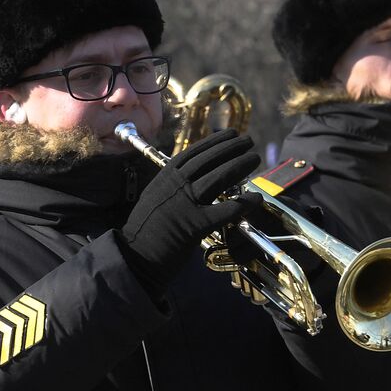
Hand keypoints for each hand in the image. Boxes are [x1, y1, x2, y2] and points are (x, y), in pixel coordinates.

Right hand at [120, 129, 261, 293]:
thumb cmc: (145, 229)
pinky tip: (255, 199)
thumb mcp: (155, 197)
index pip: (194, 152)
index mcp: (165, 176)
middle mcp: (176, 185)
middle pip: (209, 160)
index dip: (215, 142)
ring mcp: (186, 203)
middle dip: (232, 148)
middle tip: (249, 142)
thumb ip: (172, 185)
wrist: (136, 255)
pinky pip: (225, 210)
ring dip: (240, 166)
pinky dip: (242, 204)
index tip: (231, 135)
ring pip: (219, 178)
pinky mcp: (195, 225)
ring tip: (254, 158)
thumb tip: (192, 177)